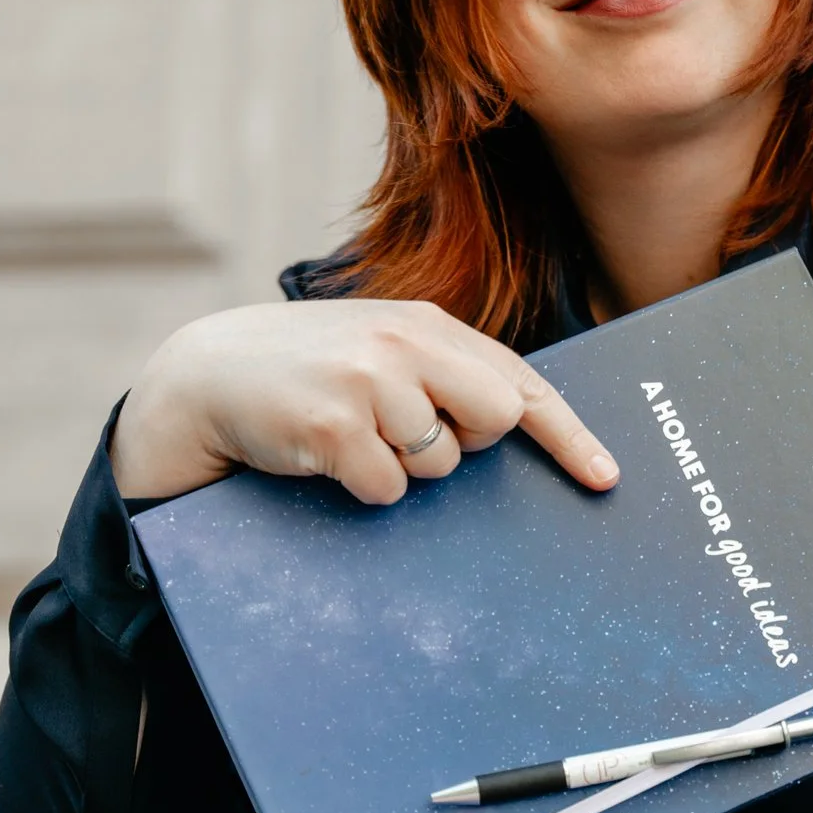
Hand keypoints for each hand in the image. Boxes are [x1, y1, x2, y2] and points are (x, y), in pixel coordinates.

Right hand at [109, 299, 617, 501]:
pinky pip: (388, 489)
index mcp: (427, 324)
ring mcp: (369, 382)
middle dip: (467, 442)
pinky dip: (364, 487)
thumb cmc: (309, 371)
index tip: (605, 476)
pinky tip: (325, 456)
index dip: (568, 434)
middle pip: (496, 420)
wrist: (208, 375)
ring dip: (402, 467)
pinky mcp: (333, 427)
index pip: (521, 381)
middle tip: (410, 432)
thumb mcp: (381, 352)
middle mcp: (405, 343)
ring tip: (351, 434)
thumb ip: (443, 372)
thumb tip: (515, 419)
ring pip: (440, 464)